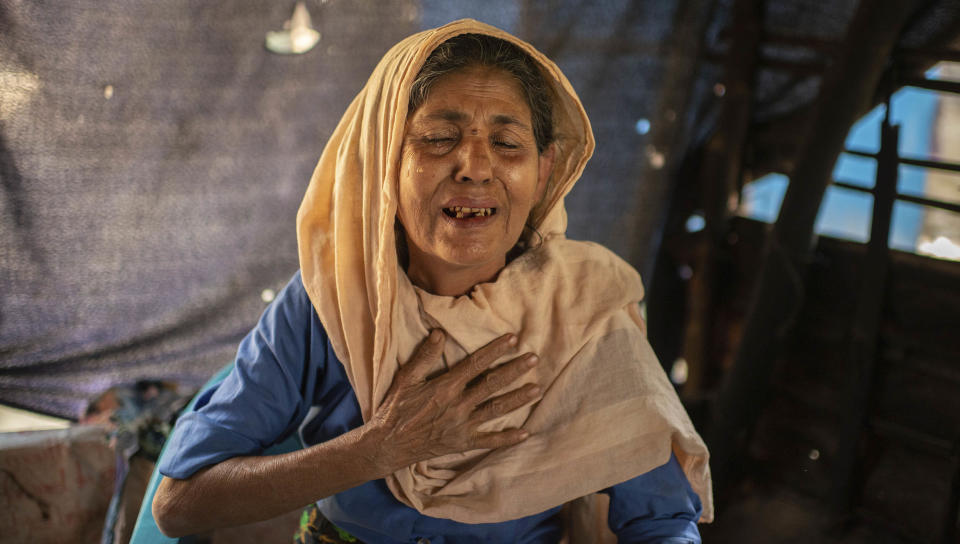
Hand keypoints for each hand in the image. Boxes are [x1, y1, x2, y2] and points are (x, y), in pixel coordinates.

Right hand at [369, 329, 540, 471]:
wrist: (388, 444)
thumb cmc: (395, 409)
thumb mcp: (406, 379)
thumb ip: (424, 356)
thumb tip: (440, 333)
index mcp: (445, 387)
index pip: (476, 364)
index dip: (495, 350)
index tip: (513, 339)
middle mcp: (458, 405)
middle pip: (492, 385)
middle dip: (515, 370)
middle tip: (534, 359)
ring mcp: (462, 426)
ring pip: (496, 410)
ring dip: (518, 399)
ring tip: (537, 389)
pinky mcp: (462, 443)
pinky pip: (489, 441)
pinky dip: (507, 438)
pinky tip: (525, 433)